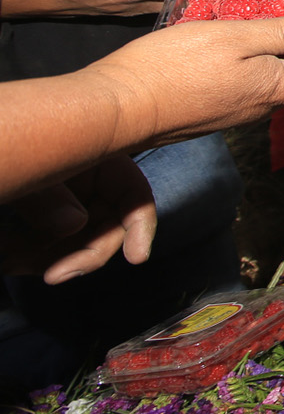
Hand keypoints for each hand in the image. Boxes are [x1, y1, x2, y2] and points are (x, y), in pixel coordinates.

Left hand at [0, 156, 155, 283]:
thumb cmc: (0, 139)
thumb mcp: (27, 165)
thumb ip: (48, 195)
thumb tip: (73, 225)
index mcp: (96, 155)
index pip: (133, 195)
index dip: (141, 226)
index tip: (136, 259)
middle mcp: (82, 177)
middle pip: (102, 227)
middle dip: (78, 254)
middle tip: (49, 274)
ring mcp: (57, 197)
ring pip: (70, 242)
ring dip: (46, 259)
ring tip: (10, 261)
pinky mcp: (32, 215)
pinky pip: (43, 243)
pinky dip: (28, 253)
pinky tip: (7, 256)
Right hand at [84, 14, 283, 151]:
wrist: (114, 109)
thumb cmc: (172, 69)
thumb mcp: (235, 38)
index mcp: (276, 88)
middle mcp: (262, 106)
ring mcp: (235, 112)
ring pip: (280, 81)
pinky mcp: (211, 110)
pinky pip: (250, 83)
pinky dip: (263, 59)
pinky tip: (248, 36)